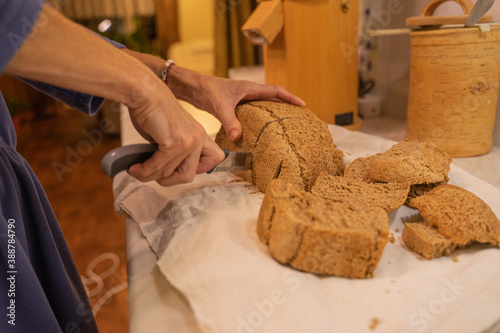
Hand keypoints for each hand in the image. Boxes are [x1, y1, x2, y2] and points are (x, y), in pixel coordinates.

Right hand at [126, 84, 224, 185]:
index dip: (198, 169)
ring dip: (150, 175)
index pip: (215, 158)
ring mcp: (189, 141)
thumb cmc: (152, 110)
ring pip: (171, 173)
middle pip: (189, 176)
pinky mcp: (175, 142)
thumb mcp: (170, 132)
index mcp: (200, 134)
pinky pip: (159, 166)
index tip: (177, 169)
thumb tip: (163, 171)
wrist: (144, 92)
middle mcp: (198, 138)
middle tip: (152, 174)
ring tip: (136, 170)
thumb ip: (173, 151)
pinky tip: (135, 167)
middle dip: (168, 180)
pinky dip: (144, 170)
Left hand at [168, 67, 305, 140]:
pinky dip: (261, 115)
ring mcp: (242, 97)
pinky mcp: (235, 103)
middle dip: (286, 104)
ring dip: (274, 109)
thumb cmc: (206, 91)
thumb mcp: (220, 107)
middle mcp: (248, 91)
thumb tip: (239, 137)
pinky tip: (261, 126)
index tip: (302, 104)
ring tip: (284, 121)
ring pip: (263, 103)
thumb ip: (230, 122)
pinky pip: (253, 109)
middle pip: (273, 96)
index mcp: (249, 88)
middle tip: (298, 114)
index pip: (275, 91)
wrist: (192, 87)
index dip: (290, 97)